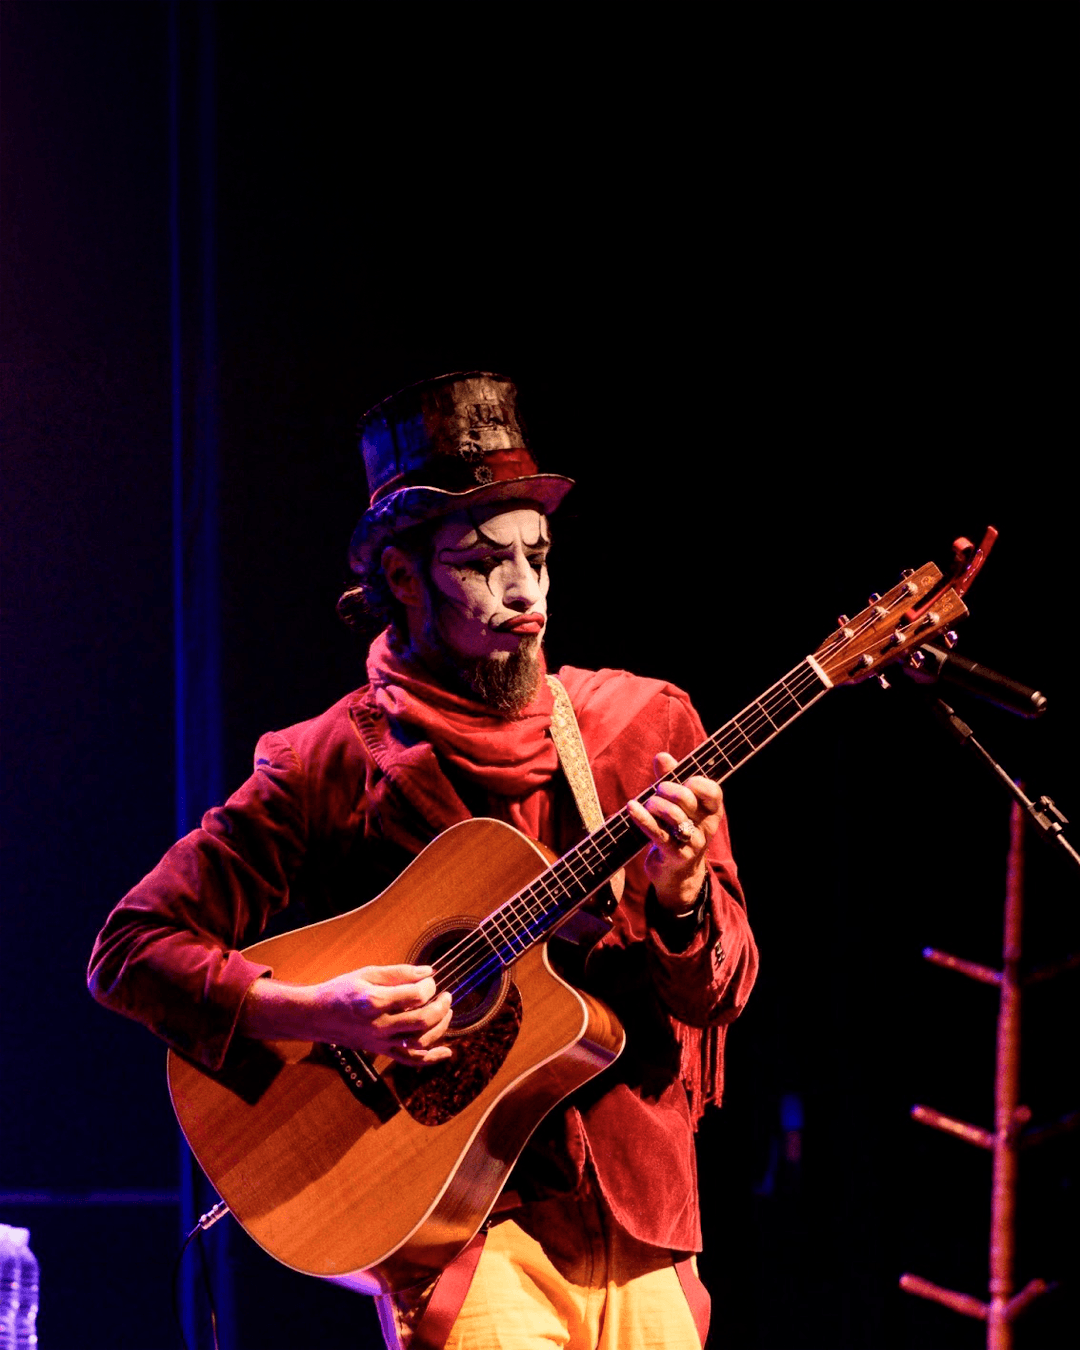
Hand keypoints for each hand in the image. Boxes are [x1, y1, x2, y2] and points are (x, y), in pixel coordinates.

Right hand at [239, 963, 453, 1065]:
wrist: (318, 1016)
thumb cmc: (341, 990)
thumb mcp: (367, 973)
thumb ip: (399, 973)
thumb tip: (428, 972)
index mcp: (374, 1001)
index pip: (415, 995)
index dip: (429, 985)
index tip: (429, 979)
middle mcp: (379, 1025)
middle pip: (422, 1020)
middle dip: (441, 1006)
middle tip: (447, 995)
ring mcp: (380, 1042)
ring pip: (420, 1042)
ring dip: (440, 1027)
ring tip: (448, 1012)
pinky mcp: (381, 1051)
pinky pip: (409, 1060)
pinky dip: (430, 1059)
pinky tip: (446, 1052)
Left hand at [627, 752, 723, 914]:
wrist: (677, 873)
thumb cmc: (677, 830)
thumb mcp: (678, 804)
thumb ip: (671, 779)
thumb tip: (662, 757)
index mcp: (712, 811)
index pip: (712, 790)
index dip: (694, 781)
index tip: (683, 781)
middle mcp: (706, 826)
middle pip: (686, 798)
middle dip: (666, 789)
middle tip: (657, 792)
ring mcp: (692, 842)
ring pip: (672, 815)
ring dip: (654, 805)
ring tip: (648, 806)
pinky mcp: (674, 855)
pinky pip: (657, 833)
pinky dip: (642, 818)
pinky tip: (631, 807)